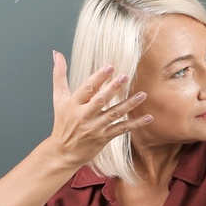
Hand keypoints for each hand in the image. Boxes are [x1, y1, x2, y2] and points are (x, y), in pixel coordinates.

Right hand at [46, 51, 152, 167]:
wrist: (63, 152)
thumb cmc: (62, 122)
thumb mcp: (58, 99)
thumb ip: (59, 75)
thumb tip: (56, 53)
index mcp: (74, 104)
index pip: (87, 89)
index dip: (98, 78)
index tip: (109, 67)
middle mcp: (84, 115)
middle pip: (100, 100)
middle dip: (113, 89)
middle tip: (125, 76)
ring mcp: (95, 127)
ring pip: (114, 114)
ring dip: (129, 105)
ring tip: (142, 95)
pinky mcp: (104, 137)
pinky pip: (122, 129)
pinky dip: (135, 124)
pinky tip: (148, 118)